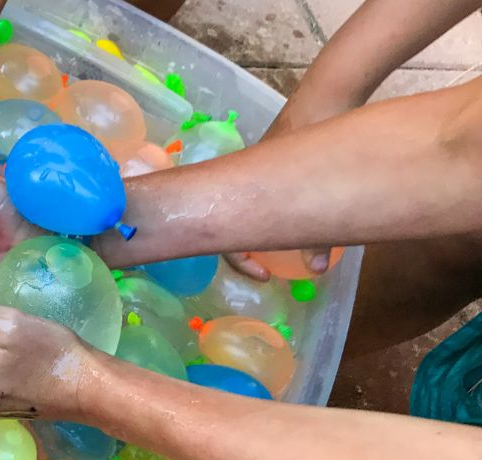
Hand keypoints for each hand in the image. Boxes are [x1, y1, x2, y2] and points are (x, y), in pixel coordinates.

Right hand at [222, 96, 347, 280]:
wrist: (332, 88)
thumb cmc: (319, 127)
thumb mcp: (320, 187)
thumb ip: (318, 232)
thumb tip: (316, 269)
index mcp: (244, 186)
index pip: (225, 235)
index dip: (240, 261)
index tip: (264, 274)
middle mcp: (246, 178)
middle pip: (235, 221)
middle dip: (250, 246)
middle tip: (270, 264)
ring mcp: (262, 166)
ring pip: (252, 207)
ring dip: (264, 227)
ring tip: (288, 241)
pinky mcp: (280, 155)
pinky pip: (269, 192)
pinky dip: (278, 209)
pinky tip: (304, 211)